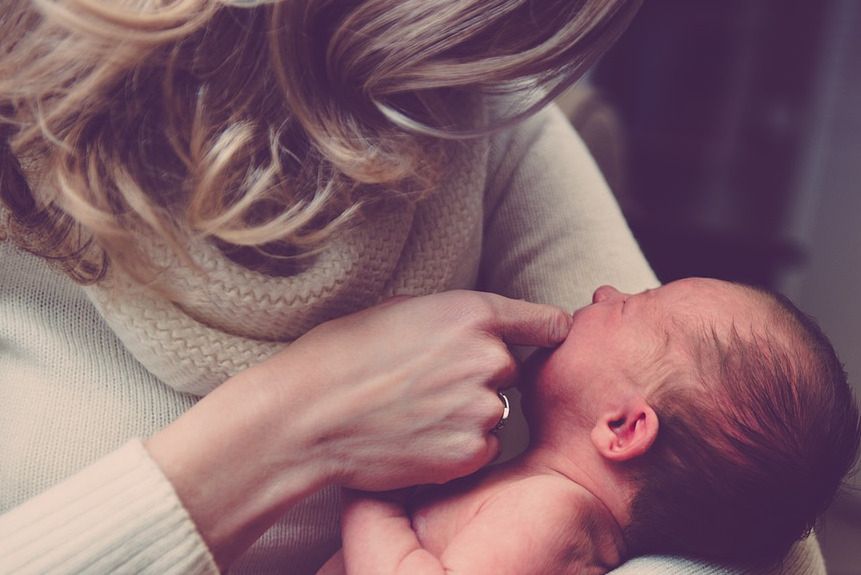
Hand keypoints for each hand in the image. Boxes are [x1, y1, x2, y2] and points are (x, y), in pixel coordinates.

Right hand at [251, 290, 571, 489]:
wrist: (309, 414)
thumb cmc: (343, 354)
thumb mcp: (402, 310)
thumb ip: (454, 317)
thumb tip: (478, 327)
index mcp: (473, 313)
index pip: (547, 321)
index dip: (545, 331)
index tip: (545, 339)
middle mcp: (489, 358)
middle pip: (509, 368)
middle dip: (481, 376)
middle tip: (430, 384)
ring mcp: (482, 408)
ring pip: (495, 410)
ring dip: (468, 413)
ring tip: (416, 412)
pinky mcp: (470, 452)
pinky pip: (482, 447)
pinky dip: (458, 446)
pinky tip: (418, 438)